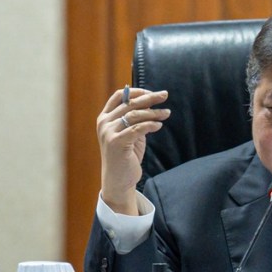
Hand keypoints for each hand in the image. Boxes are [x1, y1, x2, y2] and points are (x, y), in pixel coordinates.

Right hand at [96, 87, 169, 214]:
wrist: (119, 180)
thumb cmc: (126, 156)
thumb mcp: (130, 133)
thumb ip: (135, 119)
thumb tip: (150, 102)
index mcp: (105, 118)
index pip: (119, 96)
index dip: (136, 91)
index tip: (151, 92)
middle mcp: (104, 123)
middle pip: (129, 103)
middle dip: (149, 98)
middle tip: (165, 95)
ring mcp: (108, 132)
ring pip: (134, 115)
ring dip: (153, 112)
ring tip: (166, 113)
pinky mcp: (116, 142)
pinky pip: (137, 128)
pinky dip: (150, 125)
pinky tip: (159, 125)